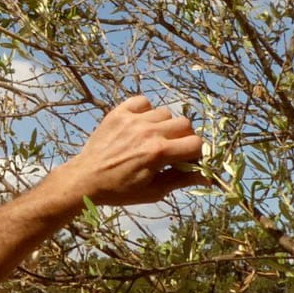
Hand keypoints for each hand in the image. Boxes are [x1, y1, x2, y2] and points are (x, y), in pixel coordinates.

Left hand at [61, 95, 207, 207]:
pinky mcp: (119, 112)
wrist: (85, 179)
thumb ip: (182, 180)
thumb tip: (208, 178)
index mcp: (158, 152)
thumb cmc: (120, 190)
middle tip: (172, 150)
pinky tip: (140, 125)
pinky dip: (146, 111)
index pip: (196, 143)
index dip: (196, 153)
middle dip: (184, 138)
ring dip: (165, 126)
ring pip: (166, 113)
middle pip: (185, 124)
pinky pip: (143, 102)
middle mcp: (148, 131)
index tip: (187, 160)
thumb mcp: (154, 191)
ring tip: (153, 138)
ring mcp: (133, 119)